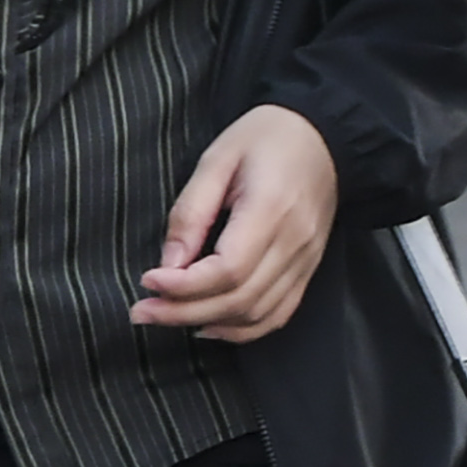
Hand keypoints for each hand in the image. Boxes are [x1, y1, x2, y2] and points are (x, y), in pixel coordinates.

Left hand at [133, 105, 338, 344]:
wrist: (323, 136)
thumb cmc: (266, 138)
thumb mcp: (217, 159)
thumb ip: (191, 212)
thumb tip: (168, 265)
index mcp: (271, 209)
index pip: (228, 269)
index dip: (184, 286)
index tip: (148, 280)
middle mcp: (295, 243)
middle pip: (239, 300)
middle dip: (184, 312)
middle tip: (142, 310)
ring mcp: (306, 261)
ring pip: (257, 315)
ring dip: (208, 323)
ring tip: (166, 316)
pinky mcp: (308, 270)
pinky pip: (277, 314)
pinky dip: (241, 329)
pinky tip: (208, 324)